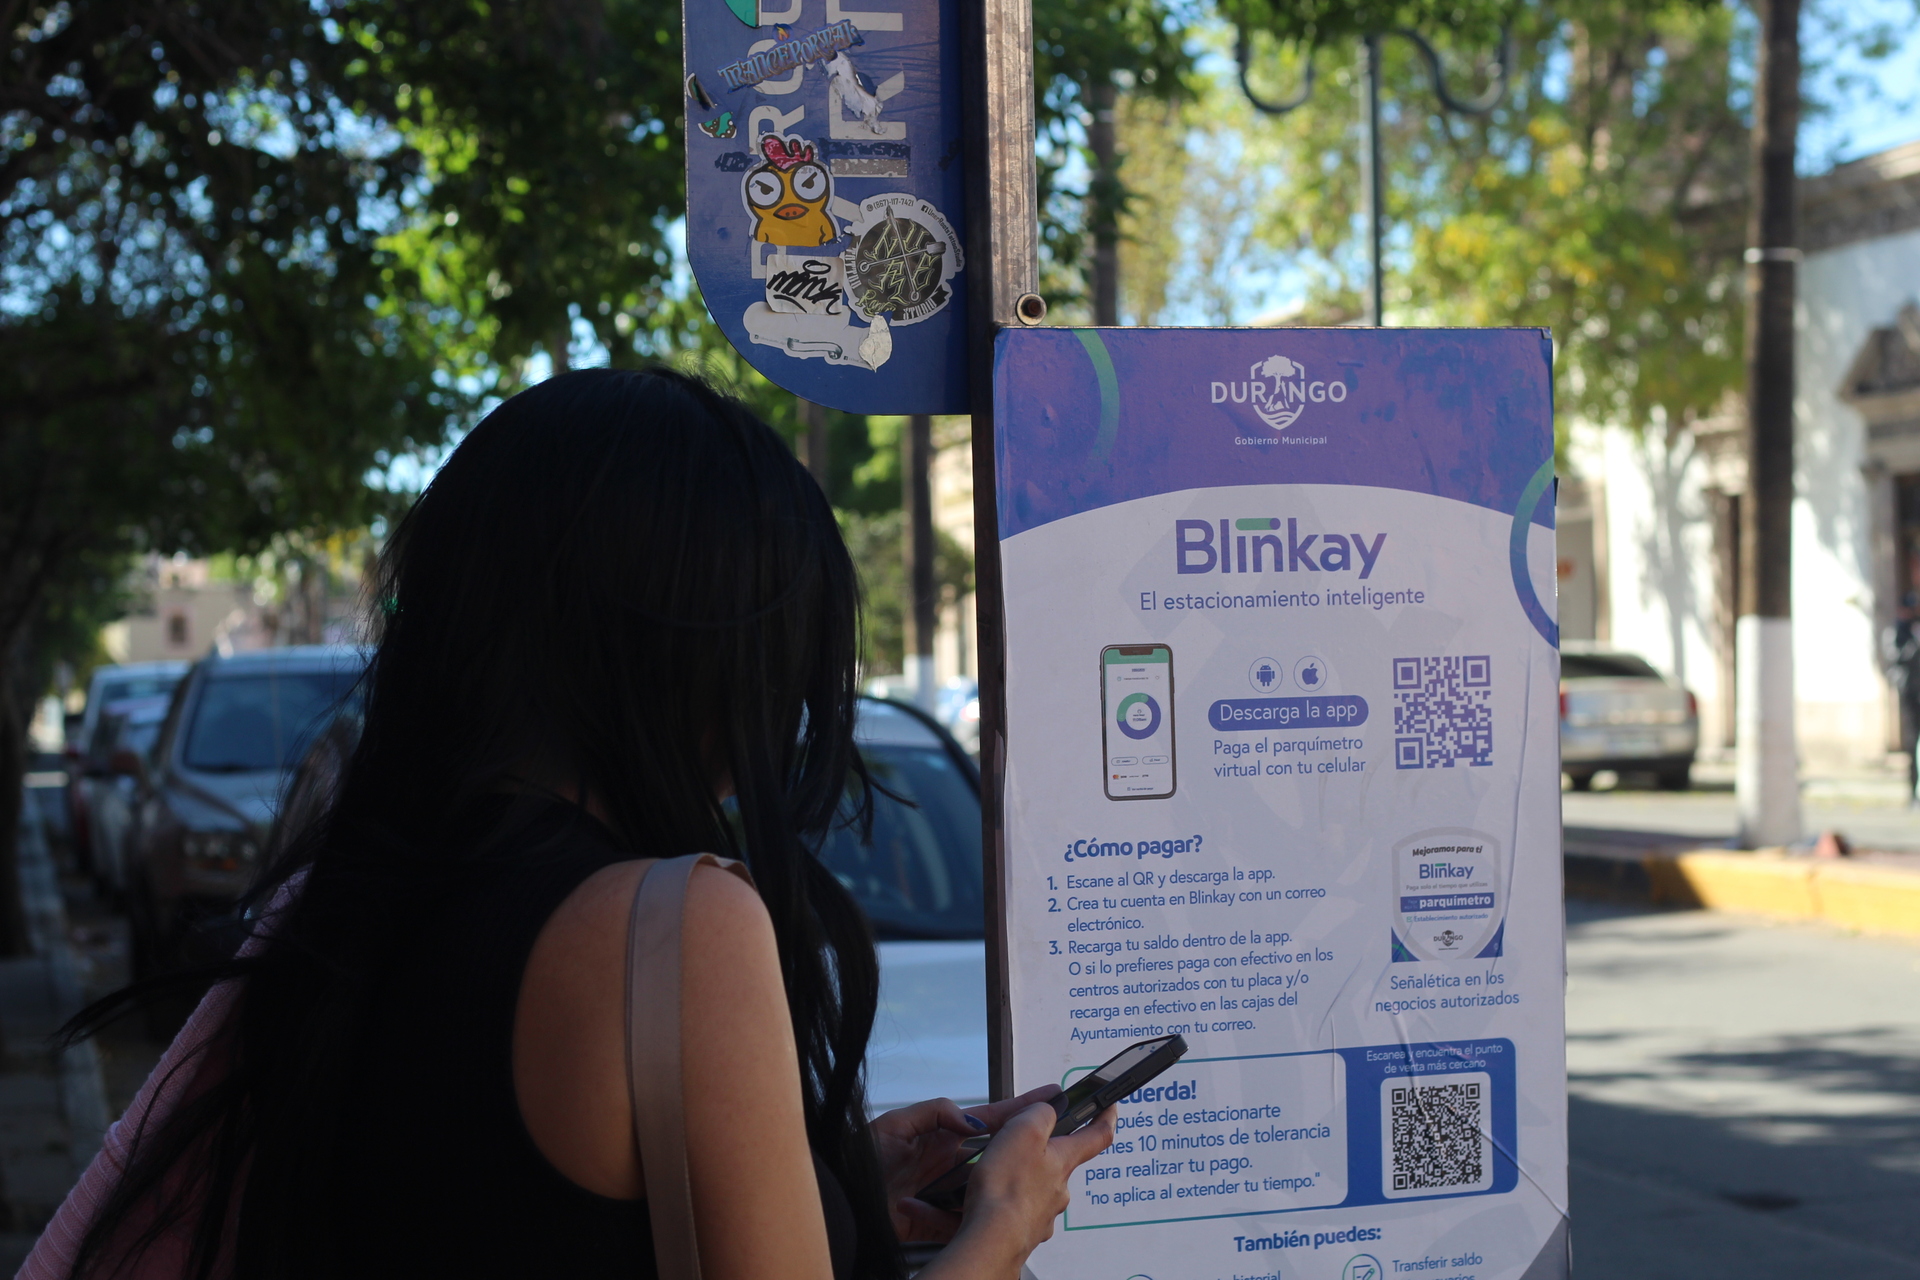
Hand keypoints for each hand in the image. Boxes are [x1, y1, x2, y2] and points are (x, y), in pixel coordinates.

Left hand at [870, 1086, 1060, 1242]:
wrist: (836, 1197)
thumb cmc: (857, 1156)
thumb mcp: (895, 1124)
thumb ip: (935, 1113)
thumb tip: (970, 1121)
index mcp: (941, 1135)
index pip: (989, 1119)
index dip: (1019, 1109)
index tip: (1049, 1097)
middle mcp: (947, 1163)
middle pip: (994, 1156)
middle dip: (1022, 1151)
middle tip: (1051, 1145)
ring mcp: (942, 1194)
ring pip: (983, 1192)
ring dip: (1000, 1189)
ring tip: (1026, 1183)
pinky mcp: (932, 1223)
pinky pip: (959, 1222)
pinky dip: (966, 1220)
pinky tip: (982, 1212)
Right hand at [947, 1096, 1115, 1270]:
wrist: (992, 1239)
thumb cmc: (1007, 1188)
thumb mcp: (1024, 1130)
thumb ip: (1041, 1112)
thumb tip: (1048, 1109)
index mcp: (1064, 1160)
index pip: (1098, 1135)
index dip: (1106, 1117)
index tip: (1110, 1106)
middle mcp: (1060, 1188)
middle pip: (1062, 1162)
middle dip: (1046, 1150)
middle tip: (1022, 1142)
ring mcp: (1044, 1211)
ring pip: (1040, 1186)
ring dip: (1025, 1177)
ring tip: (998, 1172)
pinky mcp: (1026, 1228)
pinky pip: (1022, 1207)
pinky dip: (1012, 1199)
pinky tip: (995, 1197)